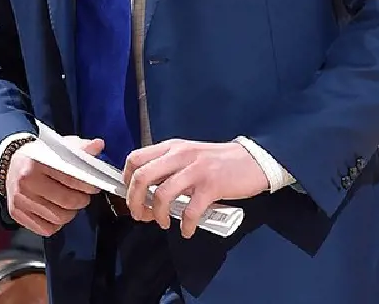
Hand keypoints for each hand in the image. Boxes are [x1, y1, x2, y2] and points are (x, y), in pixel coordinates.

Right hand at [6, 137, 101, 236]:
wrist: (10, 164)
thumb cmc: (39, 155)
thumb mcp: (59, 146)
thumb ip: (79, 147)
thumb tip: (98, 145)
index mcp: (38, 161)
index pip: (70, 177)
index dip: (87, 185)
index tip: (94, 187)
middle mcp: (27, 181)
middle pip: (66, 201)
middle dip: (81, 201)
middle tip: (84, 197)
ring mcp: (21, 200)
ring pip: (57, 218)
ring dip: (71, 213)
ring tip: (72, 204)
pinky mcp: (17, 214)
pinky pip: (45, 229)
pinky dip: (56, 224)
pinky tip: (57, 212)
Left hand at [124, 139, 267, 237]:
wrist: (252, 160)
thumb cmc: (218, 161)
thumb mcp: (189, 156)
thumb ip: (169, 167)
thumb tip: (147, 189)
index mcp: (172, 147)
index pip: (135, 158)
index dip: (127, 181)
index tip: (132, 196)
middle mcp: (180, 155)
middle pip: (142, 176)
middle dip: (134, 201)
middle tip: (141, 215)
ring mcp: (195, 170)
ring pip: (161, 194)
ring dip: (157, 215)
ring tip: (164, 224)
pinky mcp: (211, 186)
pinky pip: (190, 211)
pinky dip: (185, 226)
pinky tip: (187, 230)